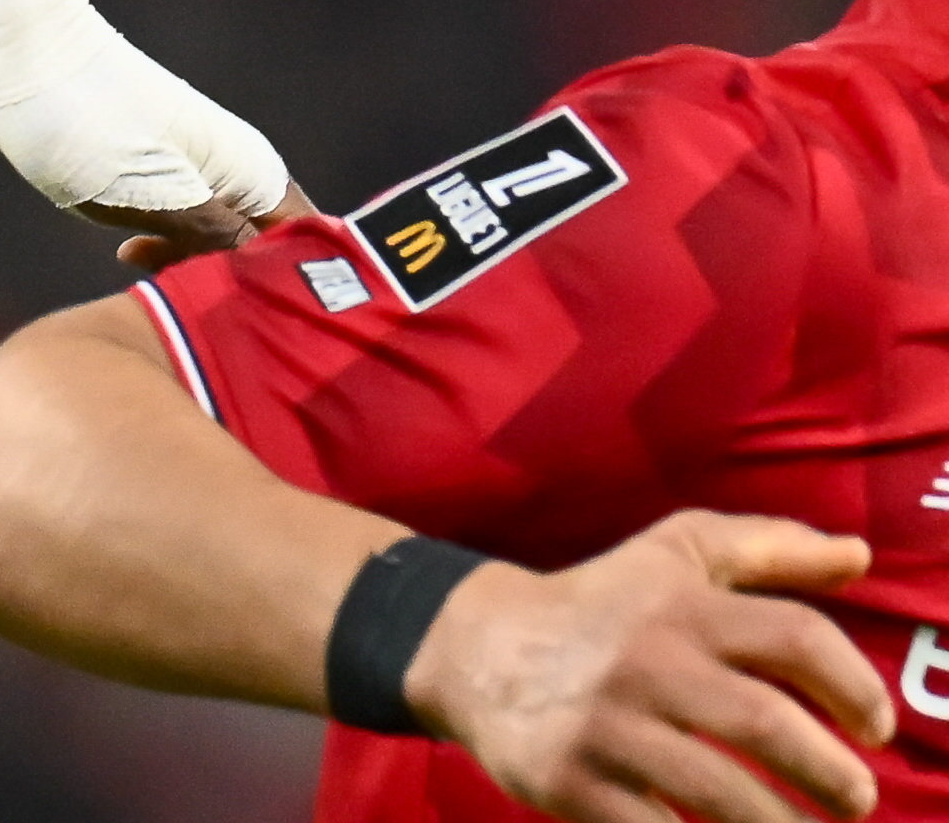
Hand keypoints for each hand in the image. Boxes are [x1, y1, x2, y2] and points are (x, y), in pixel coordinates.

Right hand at [408, 513, 886, 822]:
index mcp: (679, 605)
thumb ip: (767, 548)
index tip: (876, 728)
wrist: (470, 645)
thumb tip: (858, 554)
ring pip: (722, 793)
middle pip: (767, 723)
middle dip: (832, 775)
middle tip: (856, 800)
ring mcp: (605, 726)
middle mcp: (645, 661)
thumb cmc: (599, 603)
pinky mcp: (571, 783)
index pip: (794, 636)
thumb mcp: (673, 556)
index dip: (854, 685)